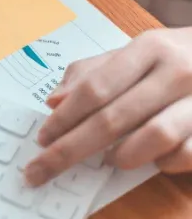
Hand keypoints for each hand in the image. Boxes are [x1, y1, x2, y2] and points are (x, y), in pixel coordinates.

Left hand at [25, 28, 191, 185]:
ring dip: (122, 156)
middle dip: (71, 149)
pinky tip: (153, 159)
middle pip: (112, 118)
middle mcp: (177, 72)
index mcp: (149, 49)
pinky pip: (185, 155)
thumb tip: (54, 100)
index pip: (95, 88)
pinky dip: (163, 163)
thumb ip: (93, 73)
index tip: (41, 139)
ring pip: (153, 138)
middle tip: (43, 169)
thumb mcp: (136, 53)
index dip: (64, 118)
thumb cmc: (176, 59)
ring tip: (110, 159)